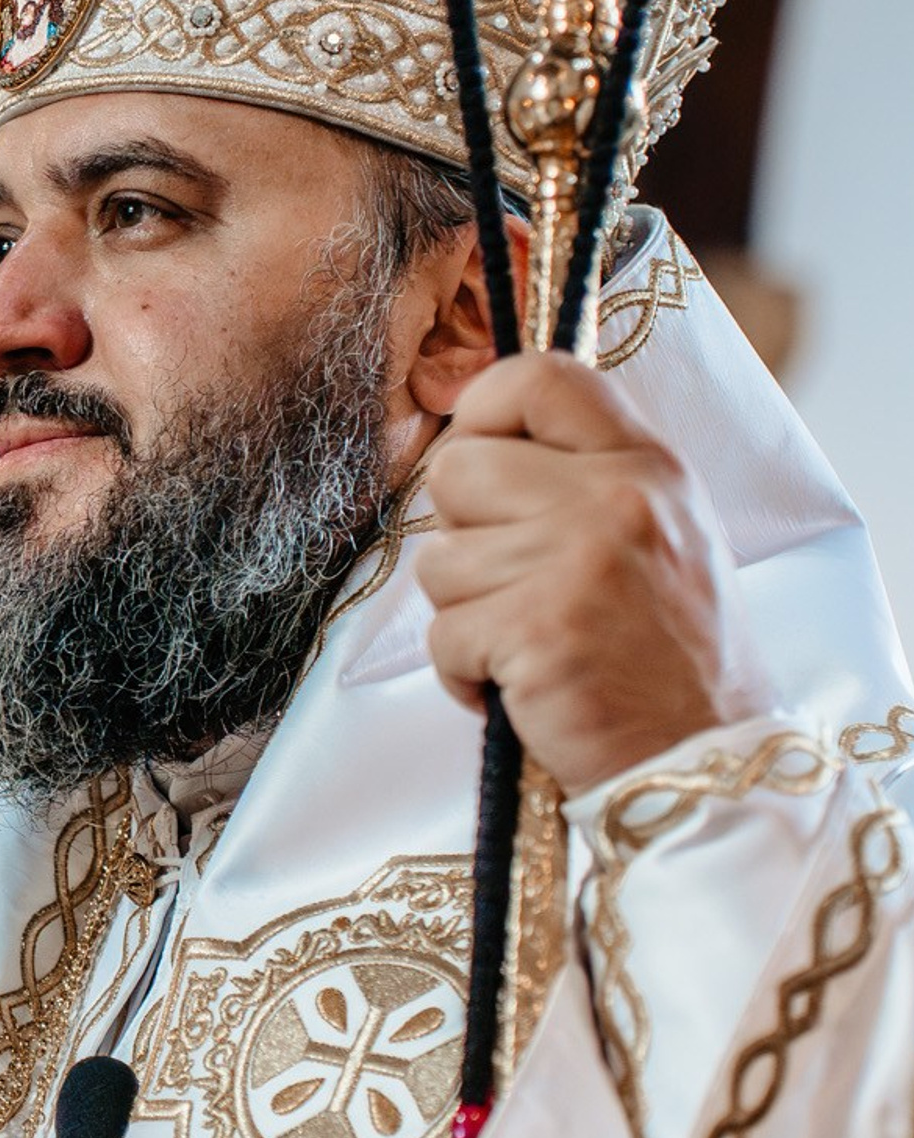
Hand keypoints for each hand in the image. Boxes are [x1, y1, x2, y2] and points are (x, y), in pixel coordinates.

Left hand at [416, 351, 768, 797]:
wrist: (701, 761)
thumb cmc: (662, 653)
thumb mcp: (654, 533)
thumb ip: (579, 476)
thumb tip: (469, 440)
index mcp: (646, 464)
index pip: (539, 376)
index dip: (481, 412)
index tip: (482, 464)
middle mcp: (618, 498)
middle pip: (455, 470)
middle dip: (460, 536)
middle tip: (512, 585)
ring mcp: (578, 562)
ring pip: (436, 560)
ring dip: (464, 613)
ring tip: (529, 643)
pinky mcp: (538, 630)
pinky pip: (440, 633)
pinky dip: (462, 672)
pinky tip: (519, 687)